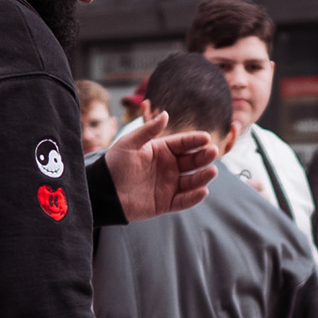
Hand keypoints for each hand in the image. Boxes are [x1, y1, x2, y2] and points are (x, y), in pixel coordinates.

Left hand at [103, 106, 218, 218]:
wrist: (104, 192)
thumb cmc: (115, 164)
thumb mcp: (130, 143)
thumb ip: (148, 130)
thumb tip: (166, 114)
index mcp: (162, 150)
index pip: (183, 144)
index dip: (195, 141)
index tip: (206, 138)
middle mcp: (169, 167)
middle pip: (192, 161)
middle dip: (203, 157)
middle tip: (213, 152)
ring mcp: (169, 185)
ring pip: (191, 180)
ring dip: (203, 176)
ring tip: (212, 171)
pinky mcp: (166, 203)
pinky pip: (183, 200)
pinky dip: (193, 197)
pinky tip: (202, 191)